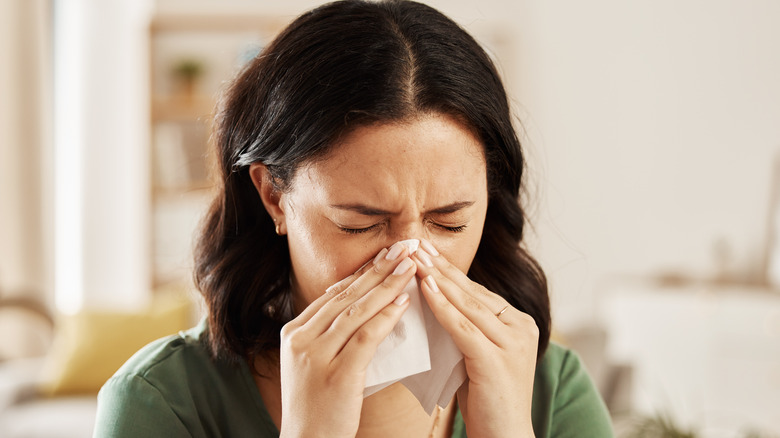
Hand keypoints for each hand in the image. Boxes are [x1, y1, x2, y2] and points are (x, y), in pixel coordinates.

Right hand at [278, 242, 414, 437]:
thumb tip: (365, 308)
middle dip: (377, 269)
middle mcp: (300, 339)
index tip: (386, 254)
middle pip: (346, 296)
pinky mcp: (336, 374)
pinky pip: (364, 337)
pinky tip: (403, 302)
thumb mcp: (314, 364)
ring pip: (356, 311)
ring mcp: (316, 356)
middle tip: (403, 247)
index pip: (333, 294)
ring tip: (409, 266)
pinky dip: (385, 317)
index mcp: (293, 332)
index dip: (362, 272)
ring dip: (386, 286)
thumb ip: (331, 336)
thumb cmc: (319, 408)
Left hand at [412, 240, 538, 437]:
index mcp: (519, 323)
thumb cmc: (487, 400)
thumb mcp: (479, 354)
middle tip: (415, 242)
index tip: (424, 250)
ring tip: (414, 258)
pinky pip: (463, 327)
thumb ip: (467, 327)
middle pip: (472, 292)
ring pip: (467, 305)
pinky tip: (425, 289)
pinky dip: (442, 307)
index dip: (449, 270)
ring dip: (437, 279)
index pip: (477, 291)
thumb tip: (435, 298)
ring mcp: (512, 343)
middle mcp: (521, 328)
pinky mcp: (497, 360)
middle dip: (440, 266)